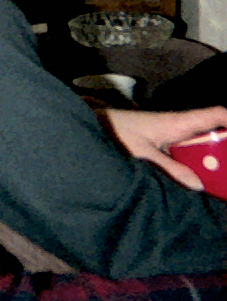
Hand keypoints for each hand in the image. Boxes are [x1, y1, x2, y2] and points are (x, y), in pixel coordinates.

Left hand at [99, 107, 226, 190]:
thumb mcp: (141, 154)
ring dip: (210, 163)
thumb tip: (199, 185)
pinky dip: (194, 168)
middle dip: (224, 151)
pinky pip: (185, 157)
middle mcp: (177, 128)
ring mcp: (168, 138)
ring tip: (220, 182)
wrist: (88, 129)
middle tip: (226, 176)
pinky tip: (198, 185)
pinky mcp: (159, 147)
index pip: (214, 115)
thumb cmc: (114, 133)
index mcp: (176, 123)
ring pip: (199, 149)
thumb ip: (168, 169)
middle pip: (212, 135)